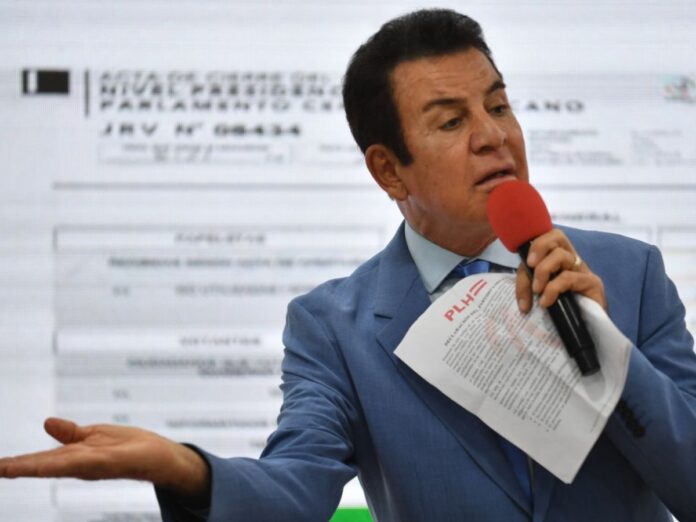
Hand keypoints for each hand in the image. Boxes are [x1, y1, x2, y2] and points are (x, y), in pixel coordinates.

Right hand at [0, 417, 209, 500]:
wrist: (162, 457)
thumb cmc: (131, 447)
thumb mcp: (96, 435)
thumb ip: (71, 434)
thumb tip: (46, 423)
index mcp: (75, 457)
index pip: (39, 461)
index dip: (15, 464)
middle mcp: (80, 464)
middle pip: (42, 466)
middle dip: (15, 468)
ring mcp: (94, 465)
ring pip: (56, 467)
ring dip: (30, 468)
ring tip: (2, 468)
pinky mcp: (110, 461)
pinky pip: (83, 462)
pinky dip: (63, 463)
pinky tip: (46, 465)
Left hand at [516, 228, 606, 312]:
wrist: (588, 332)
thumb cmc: (563, 313)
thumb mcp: (542, 297)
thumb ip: (531, 289)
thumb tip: (522, 304)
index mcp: (559, 259)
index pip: (546, 239)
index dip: (533, 248)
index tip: (526, 264)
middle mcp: (572, 260)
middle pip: (557, 235)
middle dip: (539, 247)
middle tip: (530, 265)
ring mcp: (584, 271)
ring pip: (560, 255)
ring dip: (543, 271)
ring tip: (538, 291)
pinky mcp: (593, 283)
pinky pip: (568, 277)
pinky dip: (552, 288)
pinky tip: (546, 302)